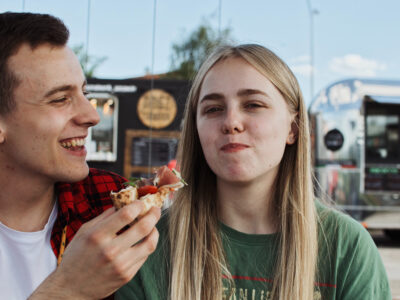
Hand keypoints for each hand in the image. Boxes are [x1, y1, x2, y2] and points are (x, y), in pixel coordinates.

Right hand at [29, 202, 160, 299]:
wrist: (71, 289)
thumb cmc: (76, 256)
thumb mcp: (84, 231)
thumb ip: (105, 217)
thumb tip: (123, 203)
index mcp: (97, 236)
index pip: (126, 215)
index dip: (138, 205)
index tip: (141, 202)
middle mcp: (110, 251)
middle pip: (143, 227)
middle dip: (153, 214)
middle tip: (155, 209)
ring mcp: (121, 265)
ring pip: (150, 243)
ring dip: (154, 230)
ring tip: (153, 225)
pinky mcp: (127, 275)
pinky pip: (145, 256)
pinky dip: (147, 244)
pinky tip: (144, 240)